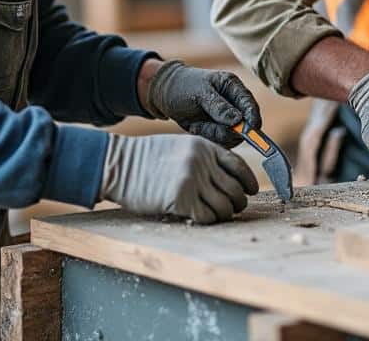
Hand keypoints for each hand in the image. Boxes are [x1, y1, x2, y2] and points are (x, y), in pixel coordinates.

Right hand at [99, 134, 259, 223]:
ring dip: (224, 214)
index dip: (249, 181)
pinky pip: (208, 217)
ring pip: (225, 206)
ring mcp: (193, 181)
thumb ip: (205, 158)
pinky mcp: (181, 200)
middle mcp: (202, 162)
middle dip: (238, 202)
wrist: (118, 165)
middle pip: (235, 189)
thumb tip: (227, 178)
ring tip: (215, 214)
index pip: (239, 166)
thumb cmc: (146, 158)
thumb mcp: (180, 147)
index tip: (251, 190)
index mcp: (204, 147)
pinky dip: (209, 221)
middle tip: (232, 208)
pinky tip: (200, 218)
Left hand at [140, 60, 261, 147]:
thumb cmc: (183, 86)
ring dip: (213, 133)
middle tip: (207, 125)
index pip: (250, 104)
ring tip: (196, 123)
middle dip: (227, 130)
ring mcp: (226, 118)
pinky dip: (206, 136)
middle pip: (244, 125)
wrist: (164, 94)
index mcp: (233, 87)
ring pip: (231, 136)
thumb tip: (238, 120)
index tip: (249, 130)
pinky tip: (195, 126)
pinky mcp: (217, 130)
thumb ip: (219, 106)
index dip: (253, 118)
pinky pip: (219, 141)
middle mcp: (233, 104)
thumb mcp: (200, 93)